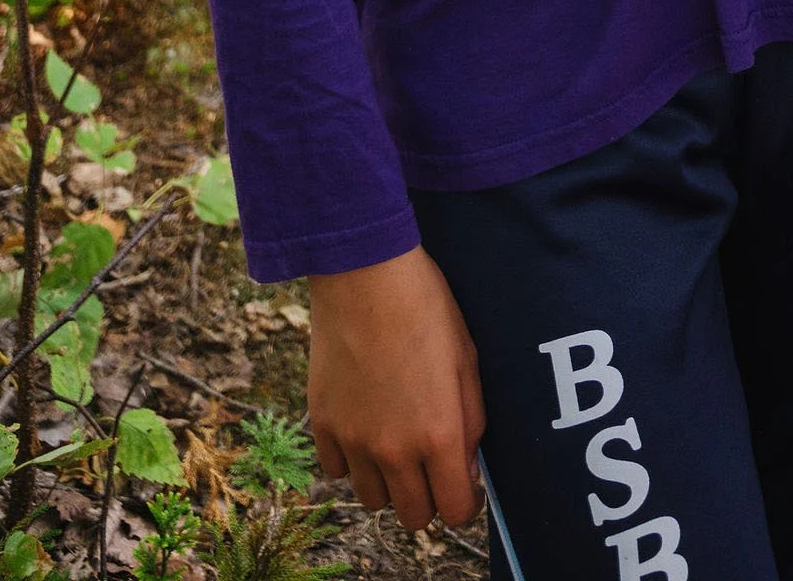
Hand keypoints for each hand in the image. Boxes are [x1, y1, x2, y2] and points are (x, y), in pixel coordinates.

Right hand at [309, 247, 485, 531]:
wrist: (366, 276)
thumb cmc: (426, 309)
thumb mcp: (467, 361)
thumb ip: (471, 423)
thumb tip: (467, 467)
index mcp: (439, 434)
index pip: (455, 511)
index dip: (465, 504)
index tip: (465, 487)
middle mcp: (394, 449)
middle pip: (412, 516)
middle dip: (428, 498)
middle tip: (432, 465)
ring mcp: (354, 441)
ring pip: (373, 500)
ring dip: (389, 482)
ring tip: (397, 442)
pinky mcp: (322, 426)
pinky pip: (337, 470)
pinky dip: (352, 459)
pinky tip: (365, 424)